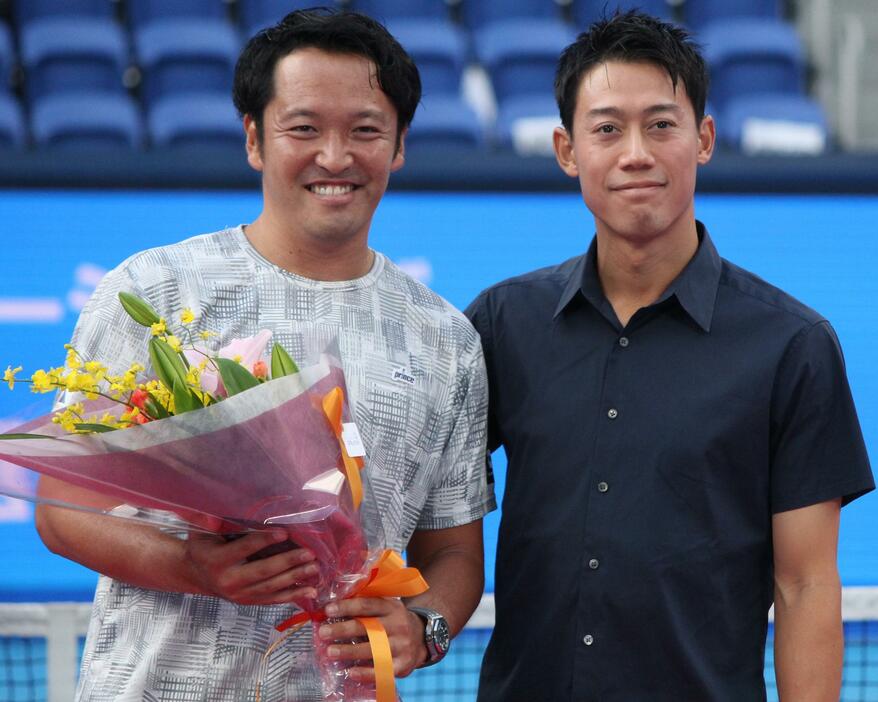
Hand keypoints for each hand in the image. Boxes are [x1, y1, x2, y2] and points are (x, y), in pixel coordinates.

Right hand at [185, 529, 318, 604]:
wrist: (196, 575)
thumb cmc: (202, 547)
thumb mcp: (199, 532)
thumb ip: (207, 522)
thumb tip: (218, 512)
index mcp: (216, 560)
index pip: (244, 549)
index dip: (264, 541)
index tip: (285, 533)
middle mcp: (228, 580)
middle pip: (263, 571)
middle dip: (288, 561)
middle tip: (309, 553)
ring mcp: (239, 594)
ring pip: (271, 587)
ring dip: (295, 577)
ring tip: (314, 567)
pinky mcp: (248, 602)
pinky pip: (273, 600)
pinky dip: (293, 595)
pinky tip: (311, 589)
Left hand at [317, 597, 427, 679]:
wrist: (422, 638)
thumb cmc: (394, 621)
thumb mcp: (387, 607)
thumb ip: (366, 605)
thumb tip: (334, 607)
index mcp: (392, 608)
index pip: (367, 605)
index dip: (347, 607)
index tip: (328, 610)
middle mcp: (398, 625)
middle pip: (367, 627)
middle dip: (342, 630)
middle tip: (323, 633)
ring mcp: (401, 646)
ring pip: (372, 649)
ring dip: (348, 651)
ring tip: (330, 652)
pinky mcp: (403, 665)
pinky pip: (381, 670)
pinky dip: (365, 673)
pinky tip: (350, 672)